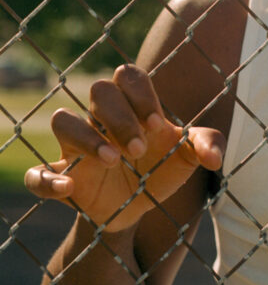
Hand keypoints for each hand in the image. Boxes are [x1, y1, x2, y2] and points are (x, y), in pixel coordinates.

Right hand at [24, 65, 224, 231]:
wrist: (138, 208)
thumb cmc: (160, 170)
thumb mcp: (187, 158)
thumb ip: (207, 146)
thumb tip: (214, 157)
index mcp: (133, 107)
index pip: (128, 76)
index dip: (141, 94)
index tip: (157, 126)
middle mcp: (101, 119)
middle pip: (99, 90)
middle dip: (119, 116)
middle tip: (138, 149)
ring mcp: (76, 147)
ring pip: (63, 119)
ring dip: (87, 137)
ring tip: (112, 160)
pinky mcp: (61, 177)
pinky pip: (37, 172)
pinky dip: (47, 178)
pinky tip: (70, 186)